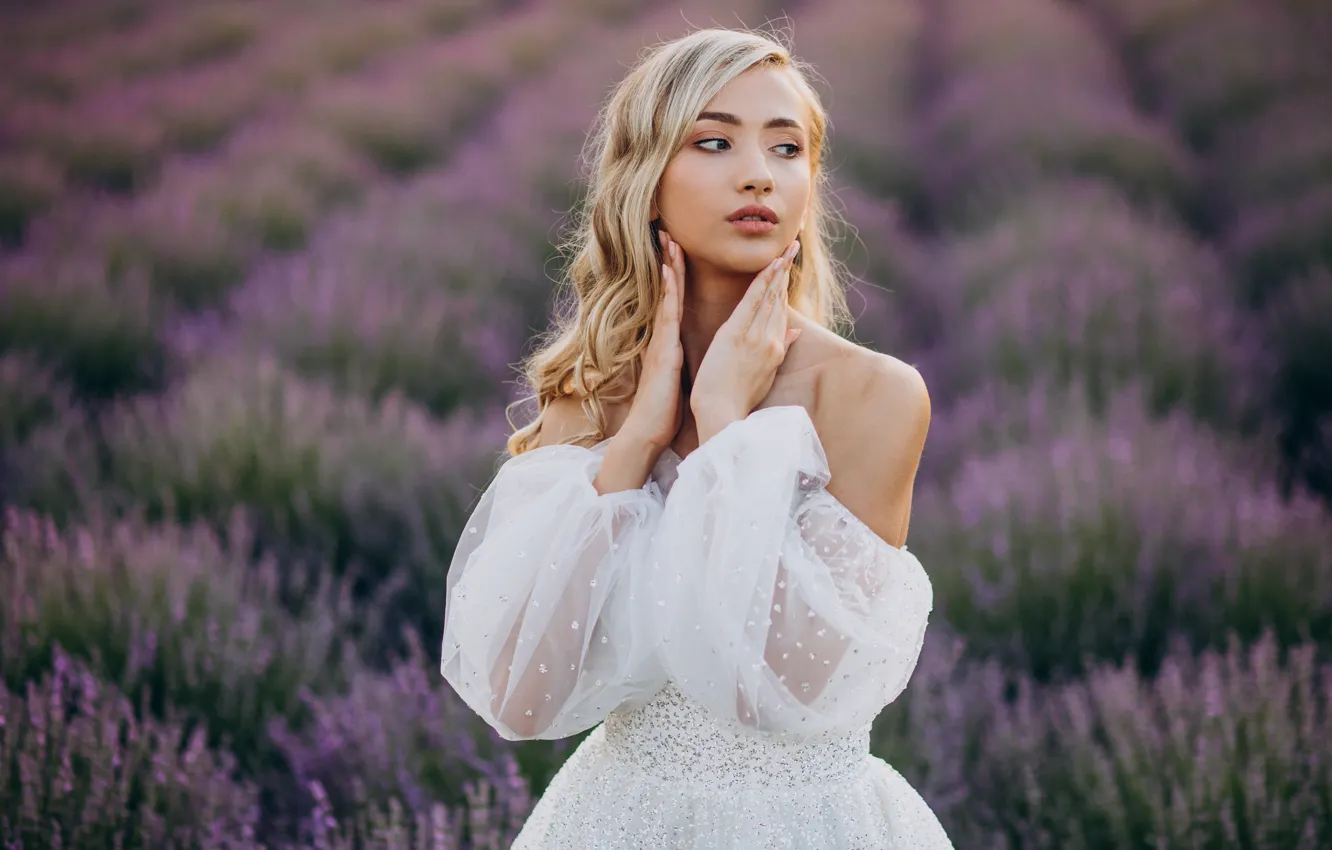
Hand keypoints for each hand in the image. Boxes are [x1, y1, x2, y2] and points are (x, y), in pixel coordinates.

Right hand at [620, 230, 686, 451]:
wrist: (648, 431)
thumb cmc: (665, 409)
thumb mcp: (679, 377)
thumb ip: (682, 360)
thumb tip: (692, 351)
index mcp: (670, 341)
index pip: (676, 300)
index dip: (679, 274)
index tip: (681, 249)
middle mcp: (663, 336)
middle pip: (669, 291)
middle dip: (671, 261)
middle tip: (671, 231)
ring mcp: (661, 341)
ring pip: (666, 296)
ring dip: (668, 267)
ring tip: (669, 239)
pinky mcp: (662, 350)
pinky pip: (665, 316)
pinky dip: (667, 293)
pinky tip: (668, 272)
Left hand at [691, 239, 801, 431]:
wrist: (722, 414)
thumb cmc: (737, 399)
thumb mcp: (765, 375)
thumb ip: (780, 350)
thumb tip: (796, 332)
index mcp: (775, 350)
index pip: (782, 312)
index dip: (785, 288)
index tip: (788, 268)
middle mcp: (771, 341)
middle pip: (779, 300)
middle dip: (786, 272)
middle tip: (792, 246)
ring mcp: (755, 337)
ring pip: (770, 297)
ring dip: (777, 271)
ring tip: (785, 248)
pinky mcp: (737, 335)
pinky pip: (752, 302)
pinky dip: (762, 282)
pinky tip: (770, 265)